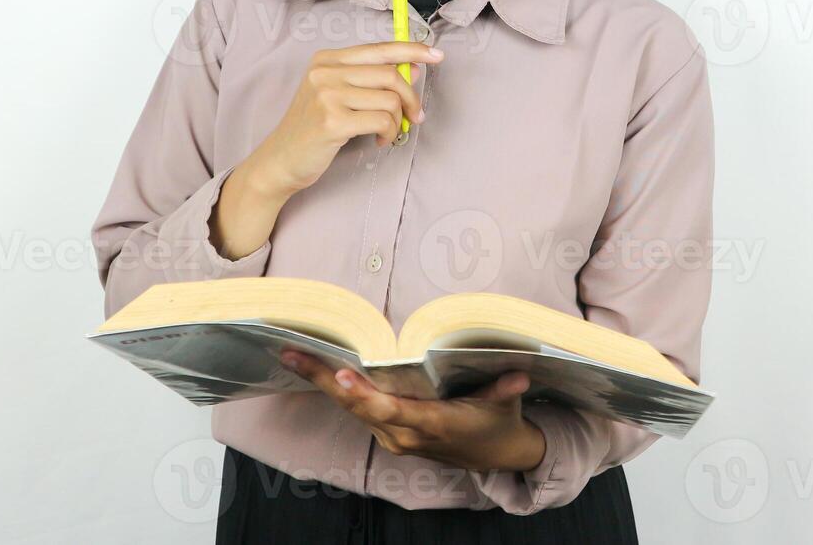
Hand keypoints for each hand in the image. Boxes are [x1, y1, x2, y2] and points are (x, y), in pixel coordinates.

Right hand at [253, 41, 443, 196]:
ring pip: (390, 99)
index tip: (436, 55)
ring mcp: (327, 95)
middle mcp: (325, 72)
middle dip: (412, 98)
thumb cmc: (312, 129)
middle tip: (415, 117)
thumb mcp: (335, 95)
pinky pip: (382, 121)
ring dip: (397, 121)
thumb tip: (412, 69)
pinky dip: (389, 133)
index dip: (412, 50)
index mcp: (326, 60)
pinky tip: (379, 142)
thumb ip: (367, 79)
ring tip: (387, 134)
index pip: (379, 48)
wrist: (280, 160)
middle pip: (390, 74)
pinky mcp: (332, 121)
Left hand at [278, 349, 546, 473]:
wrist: (496, 457)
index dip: (365, 394)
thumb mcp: (505, 406)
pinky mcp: (390, 435)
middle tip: (293, 354)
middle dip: (324, 380)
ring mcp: (395, 437)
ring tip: (295, 355)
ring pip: (353, 410)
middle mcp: (406, 434)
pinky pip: (359, 412)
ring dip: (323, 384)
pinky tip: (317, 370)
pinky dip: (337, 391)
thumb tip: (519, 375)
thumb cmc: (498, 422)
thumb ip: (505, 390)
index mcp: (433, 424)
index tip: (342, 375)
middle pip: (358, 407)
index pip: (392, 409)